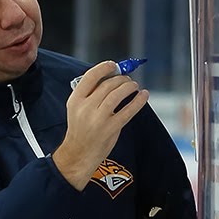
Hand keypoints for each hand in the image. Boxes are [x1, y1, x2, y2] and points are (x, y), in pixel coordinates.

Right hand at [53, 60, 148, 189]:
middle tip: (127, 80)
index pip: (90, 77)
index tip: (113, 65)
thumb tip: (112, 77)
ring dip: (129, 86)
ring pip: (118, 94)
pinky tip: (144, 95)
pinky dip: (138, 100)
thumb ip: (90, 94)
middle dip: (121, 79)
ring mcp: (98, 119)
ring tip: (134, 86)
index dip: (104, 68)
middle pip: (107, 85)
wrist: (79, 154)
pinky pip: (128, 110)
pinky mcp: (111, 128)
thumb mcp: (77, 109)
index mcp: (75, 100)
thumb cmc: (81, 129)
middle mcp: (86, 108)